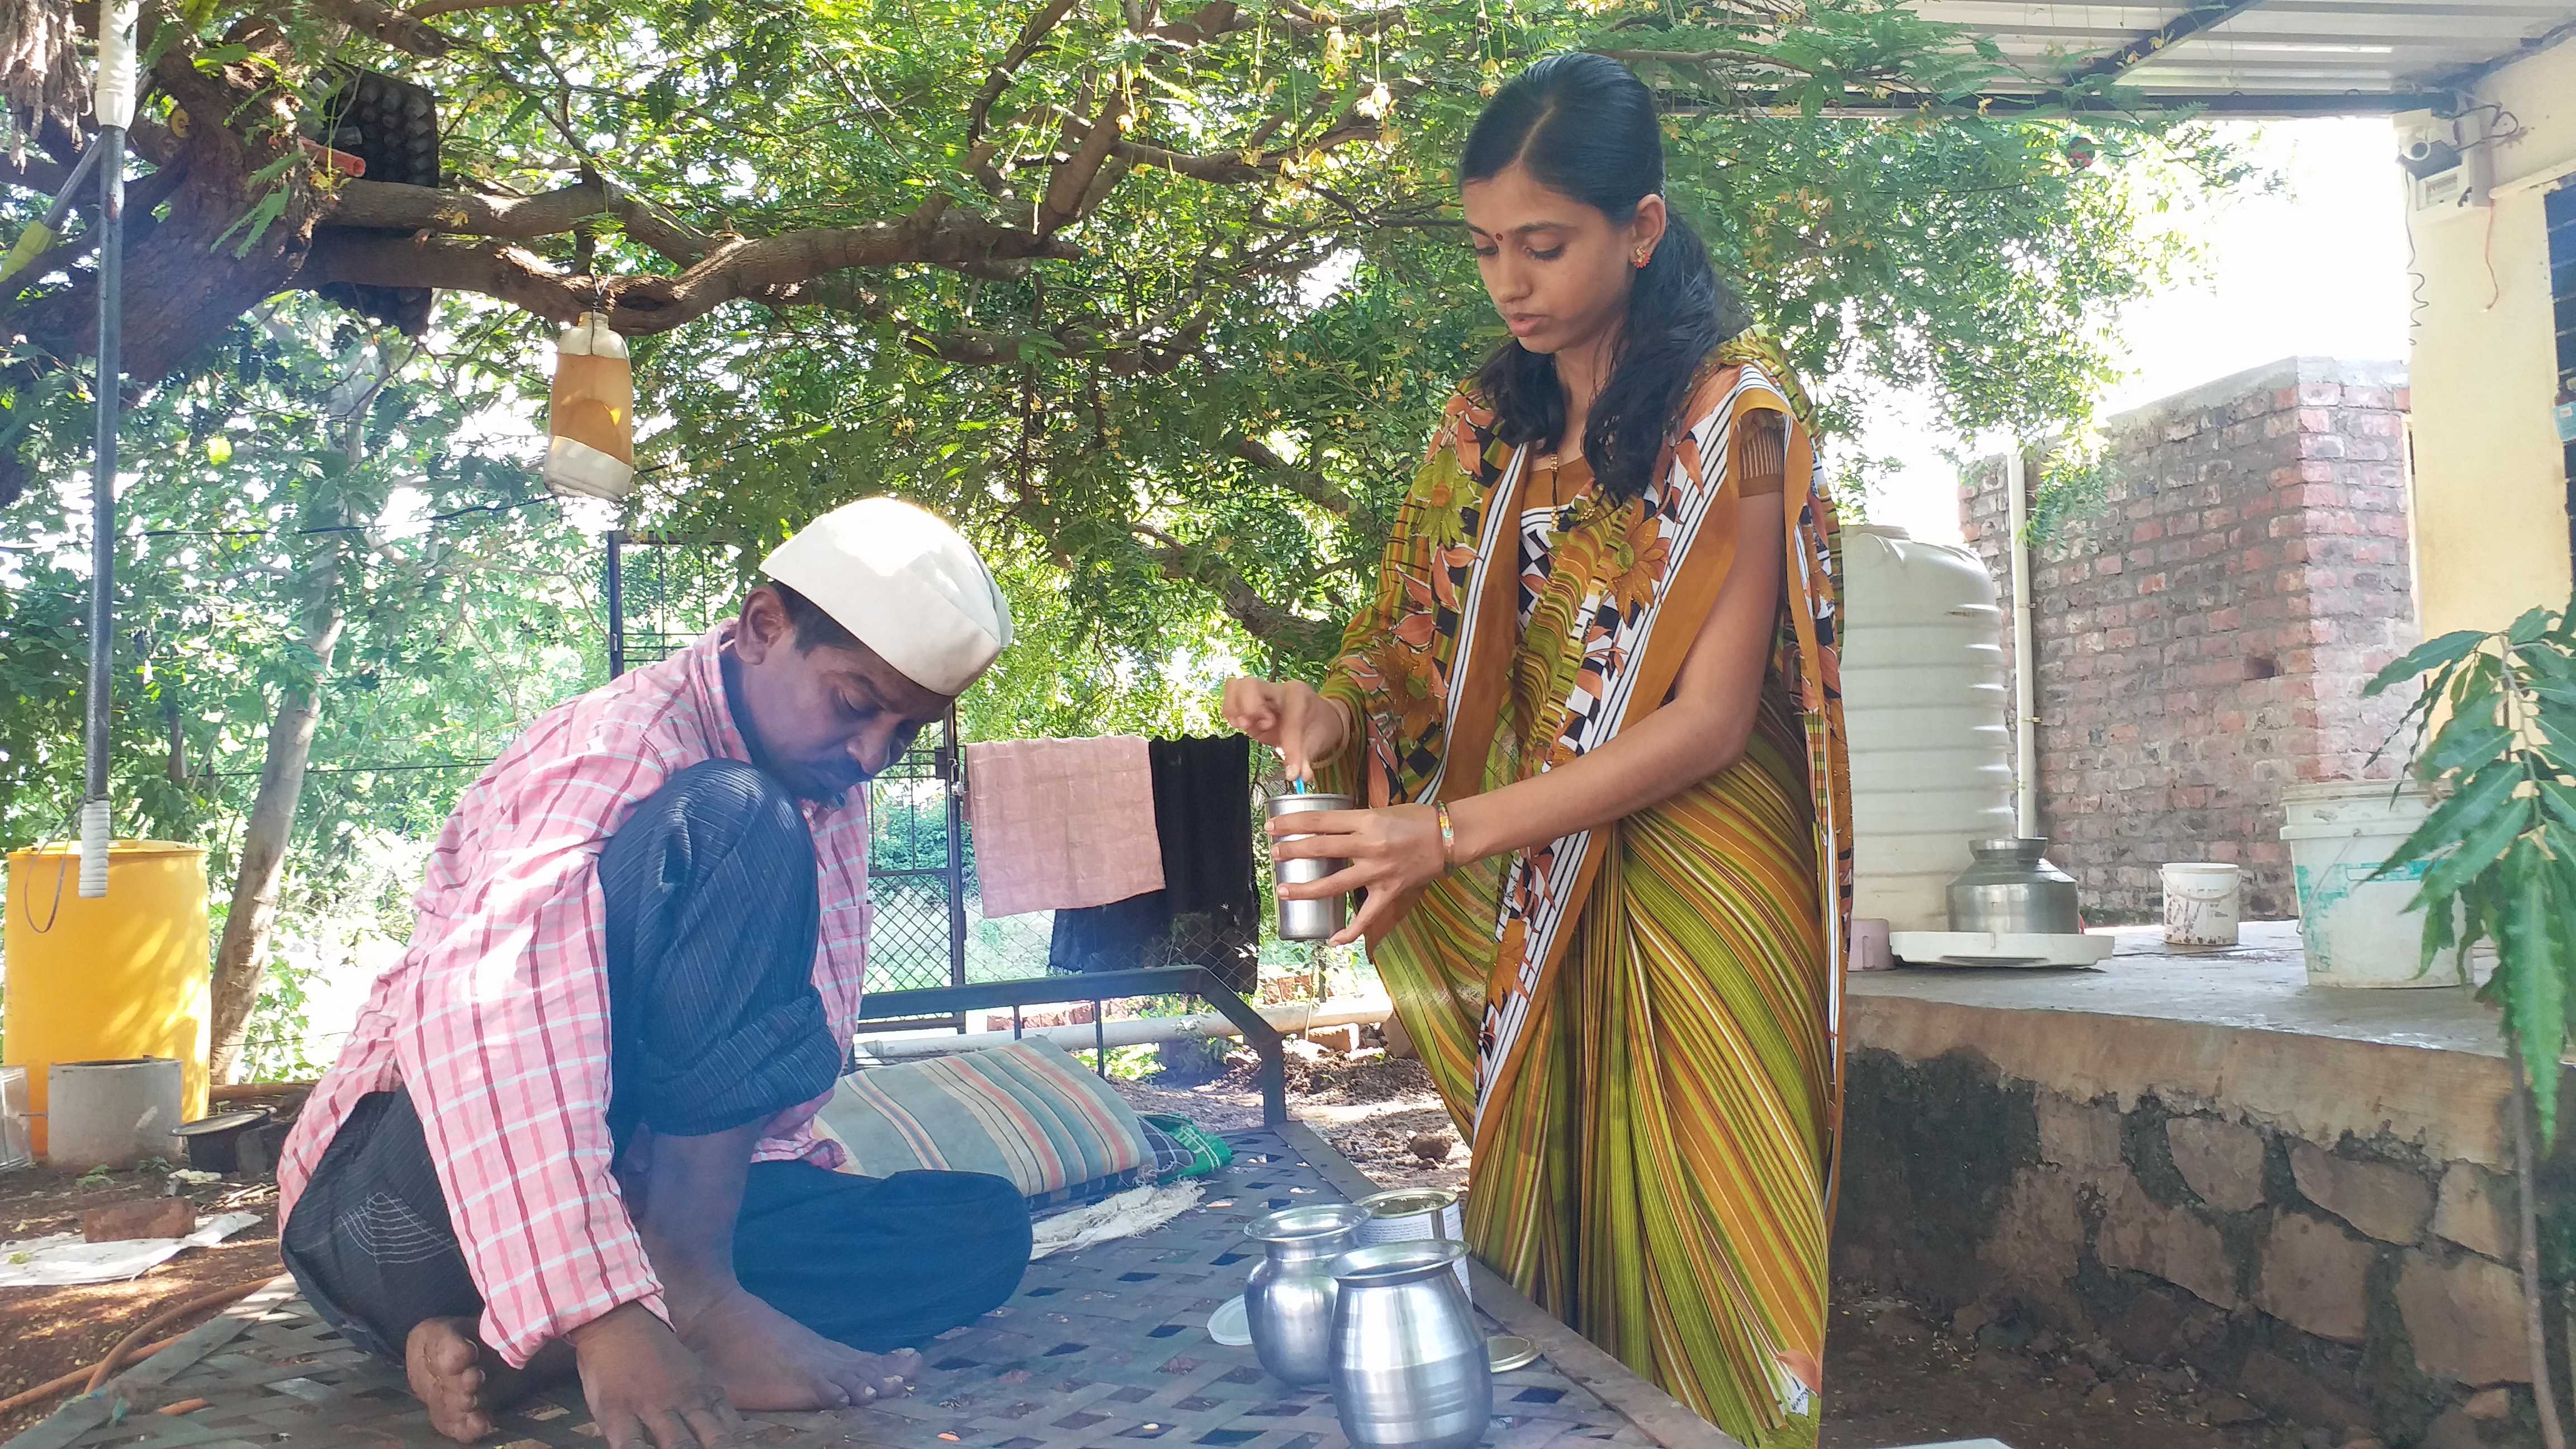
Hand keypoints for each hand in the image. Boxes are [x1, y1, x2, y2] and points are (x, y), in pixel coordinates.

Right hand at [567, 1302, 745, 1448]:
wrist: (618, 1320)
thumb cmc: (657, 1353)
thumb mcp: (694, 1374)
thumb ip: (711, 1402)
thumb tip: (733, 1432)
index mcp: (705, 1393)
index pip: (732, 1428)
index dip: (743, 1445)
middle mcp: (685, 1402)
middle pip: (712, 1439)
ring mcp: (652, 1408)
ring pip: (679, 1445)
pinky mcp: (618, 1414)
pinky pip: (632, 1445)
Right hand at [1221, 677, 1348, 784]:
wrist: (1320, 716)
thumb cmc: (1317, 727)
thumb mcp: (1316, 744)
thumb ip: (1306, 759)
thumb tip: (1299, 776)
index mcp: (1299, 696)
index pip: (1289, 719)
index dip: (1290, 746)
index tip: (1292, 770)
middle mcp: (1277, 690)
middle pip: (1250, 684)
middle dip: (1249, 708)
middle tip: (1259, 728)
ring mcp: (1261, 695)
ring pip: (1236, 686)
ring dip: (1235, 709)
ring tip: (1245, 726)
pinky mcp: (1249, 703)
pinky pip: (1231, 695)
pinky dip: (1230, 711)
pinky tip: (1240, 725)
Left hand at [1268, 802, 1445, 945]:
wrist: (1450, 836)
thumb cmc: (1417, 819)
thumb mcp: (1382, 810)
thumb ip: (1356, 822)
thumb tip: (1328, 828)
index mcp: (1366, 821)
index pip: (1320, 821)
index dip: (1293, 824)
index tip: (1272, 826)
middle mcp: (1369, 846)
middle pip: (1320, 849)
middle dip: (1292, 851)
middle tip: (1273, 854)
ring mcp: (1378, 872)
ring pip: (1334, 884)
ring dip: (1305, 889)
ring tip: (1283, 890)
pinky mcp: (1389, 892)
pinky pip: (1366, 916)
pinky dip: (1350, 932)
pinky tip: (1333, 940)